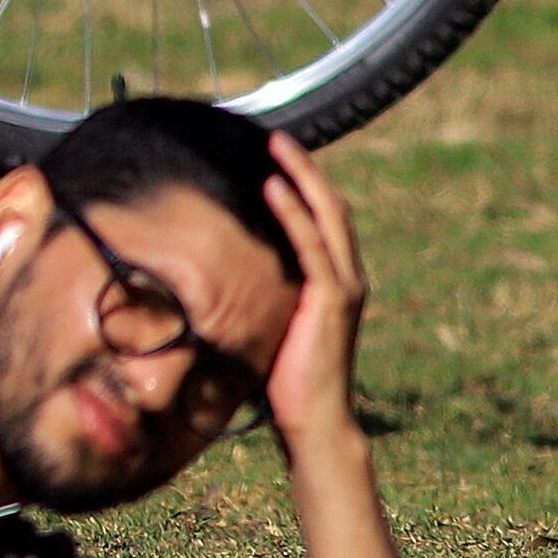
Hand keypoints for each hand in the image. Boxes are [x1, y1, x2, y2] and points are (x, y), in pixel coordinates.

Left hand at [262, 133, 369, 463]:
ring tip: (277, 145)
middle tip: (276, 135)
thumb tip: (212, 276)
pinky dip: (294, 214)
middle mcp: (344, 277)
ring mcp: (343, 287)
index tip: (274, 154)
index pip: (320, 220)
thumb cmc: (282, 377)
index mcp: (332, 281)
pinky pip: (313, 247)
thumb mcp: (269, 323)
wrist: (312, 421)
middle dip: (304, 169)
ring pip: (327, 218)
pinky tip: (273, 187)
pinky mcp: (333, 301)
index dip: (303, 185)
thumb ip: (256, 295)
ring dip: (301, 177)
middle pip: (329, 208)